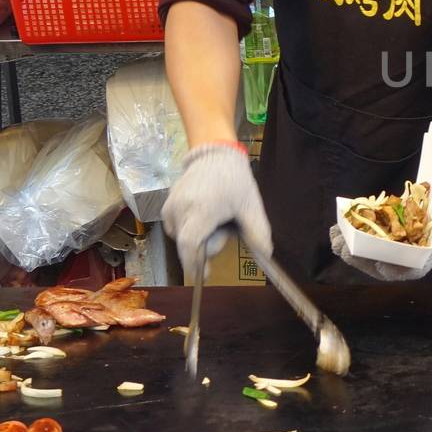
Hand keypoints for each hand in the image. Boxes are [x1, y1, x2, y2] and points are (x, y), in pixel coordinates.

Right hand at [162, 143, 271, 277]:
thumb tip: (266, 255)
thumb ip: (258, 232)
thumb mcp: (251, 205)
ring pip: (182, 238)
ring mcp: (170, 208)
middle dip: (208, 243)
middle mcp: (180, 210)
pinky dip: (190, 228)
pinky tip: (203, 213)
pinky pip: (176, 229)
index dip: (194, 264)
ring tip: (214, 215)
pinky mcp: (165, 207)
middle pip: (190, 244)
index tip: (205, 276)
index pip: (190, 244)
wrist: (214, 154)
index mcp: (201, 209)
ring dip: (199, 236)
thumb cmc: (234, 179)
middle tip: (225, 225)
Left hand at [331, 177, 431, 281]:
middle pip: (382, 265)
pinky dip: (349, 239)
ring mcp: (393, 251)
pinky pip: (363, 245)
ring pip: (368, 258)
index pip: (412, 270)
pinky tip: (337, 229)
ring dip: (350, 250)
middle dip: (362, 260)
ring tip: (336, 238)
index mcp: (427, 255)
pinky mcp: (382, 242)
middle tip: (345, 250)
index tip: (381, 266)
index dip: (396, 271)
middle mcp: (408, 258)